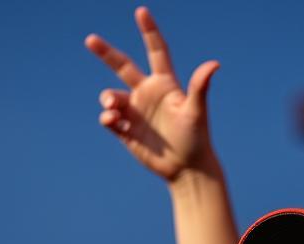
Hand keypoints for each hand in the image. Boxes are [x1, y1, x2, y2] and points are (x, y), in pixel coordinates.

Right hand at [85, 6, 219, 182]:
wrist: (186, 168)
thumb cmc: (196, 139)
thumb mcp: (197, 112)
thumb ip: (200, 87)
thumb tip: (214, 64)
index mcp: (164, 84)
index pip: (155, 51)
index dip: (149, 31)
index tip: (140, 11)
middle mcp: (147, 94)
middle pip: (122, 66)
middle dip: (105, 53)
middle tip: (89, 39)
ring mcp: (135, 112)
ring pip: (111, 96)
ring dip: (108, 99)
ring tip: (113, 108)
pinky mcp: (126, 131)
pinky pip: (109, 118)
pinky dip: (107, 117)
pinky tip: (113, 121)